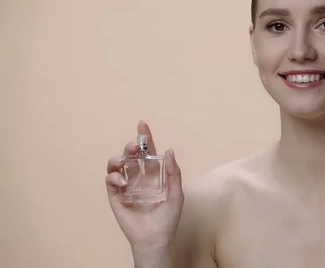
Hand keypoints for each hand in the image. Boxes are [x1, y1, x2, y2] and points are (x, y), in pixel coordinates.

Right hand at [105, 121, 183, 249]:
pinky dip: (114, 176)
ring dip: (118, 158)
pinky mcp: (115, 196)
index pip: (148, 154)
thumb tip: (169, 150)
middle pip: (130, 156)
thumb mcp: (176, 193)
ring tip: (125, 160)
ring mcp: (125, 187)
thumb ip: (173, 172)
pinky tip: (123, 181)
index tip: (142, 125)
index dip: (145, 139)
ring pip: (116, 165)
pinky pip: (110, 181)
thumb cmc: (167, 218)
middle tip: (135, 145)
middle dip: (131, 146)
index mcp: (153, 177)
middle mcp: (138, 179)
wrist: (155, 238)